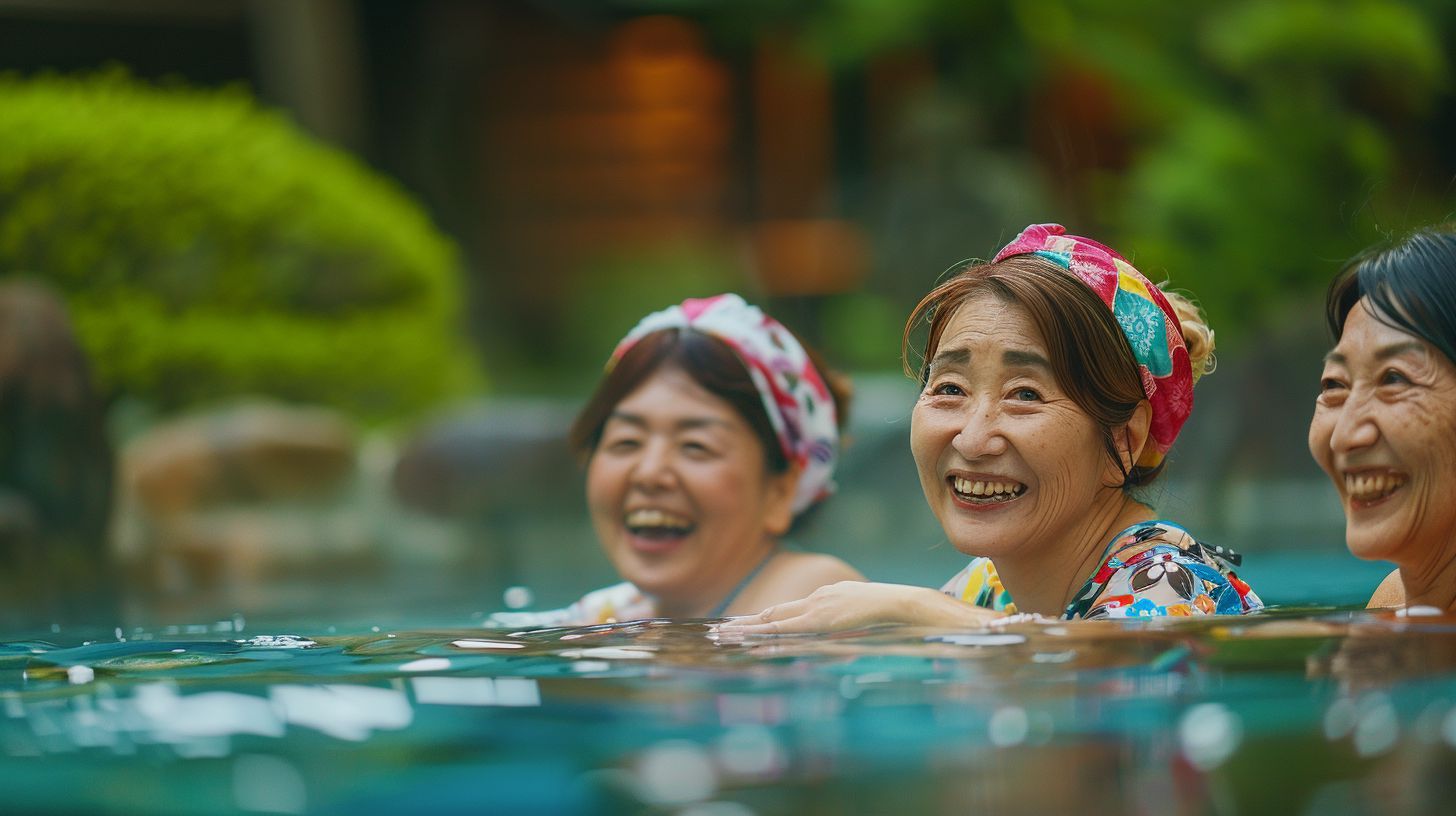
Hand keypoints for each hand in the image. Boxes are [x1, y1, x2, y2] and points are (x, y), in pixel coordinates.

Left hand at [715, 581, 1002, 634]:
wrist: (900, 602)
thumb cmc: (890, 612)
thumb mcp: (864, 617)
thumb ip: (848, 623)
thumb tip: (844, 630)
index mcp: (826, 598)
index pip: (789, 610)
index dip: (765, 618)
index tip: (746, 624)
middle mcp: (817, 599)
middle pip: (775, 612)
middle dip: (747, 622)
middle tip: (721, 630)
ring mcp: (817, 607)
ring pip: (774, 619)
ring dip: (747, 628)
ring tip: (724, 635)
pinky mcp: (820, 618)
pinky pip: (786, 628)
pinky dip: (766, 633)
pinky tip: (750, 639)